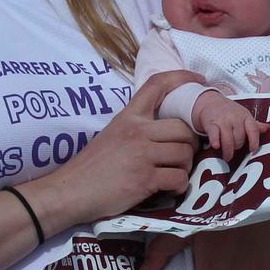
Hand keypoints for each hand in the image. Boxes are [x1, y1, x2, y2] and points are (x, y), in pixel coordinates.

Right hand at [29, 71, 200, 228]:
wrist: (70, 191)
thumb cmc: (91, 167)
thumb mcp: (112, 135)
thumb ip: (137, 129)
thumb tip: (166, 132)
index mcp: (128, 117)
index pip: (156, 85)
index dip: (182, 78)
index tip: (199, 82)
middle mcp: (137, 131)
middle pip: (183, 128)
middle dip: (190, 144)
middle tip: (182, 156)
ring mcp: (142, 154)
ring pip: (185, 153)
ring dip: (186, 166)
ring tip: (174, 173)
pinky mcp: (145, 179)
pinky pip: (179, 178)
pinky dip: (179, 185)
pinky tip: (169, 188)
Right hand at [194, 91, 267, 157]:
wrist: (210, 102)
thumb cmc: (230, 112)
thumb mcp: (243, 116)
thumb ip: (254, 125)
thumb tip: (268, 128)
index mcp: (245, 116)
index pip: (253, 129)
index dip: (254, 140)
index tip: (253, 149)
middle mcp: (235, 118)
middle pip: (239, 138)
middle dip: (237, 147)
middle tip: (234, 150)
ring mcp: (223, 121)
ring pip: (228, 139)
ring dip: (228, 151)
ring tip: (227, 157)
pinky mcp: (211, 124)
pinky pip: (214, 134)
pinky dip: (215, 141)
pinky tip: (216, 146)